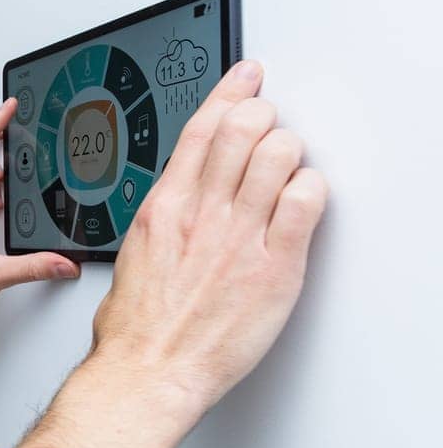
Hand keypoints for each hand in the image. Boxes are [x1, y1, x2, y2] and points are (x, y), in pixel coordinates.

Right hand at [85, 60, 327, 418]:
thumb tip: (181, 205)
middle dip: (265, 116)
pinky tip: (305, 198)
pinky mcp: (274, 267)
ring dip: (291, 151)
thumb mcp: (135, 255)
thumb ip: (165, 222)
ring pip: (278, 155)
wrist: (148, 371)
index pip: (202, 129)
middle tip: (272, 125)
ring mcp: (238, 238)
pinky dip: (312, 189)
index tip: (247, 76)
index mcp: (164, 207)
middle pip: (243, 129)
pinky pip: (305, 204)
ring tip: (289, 168)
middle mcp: (202, 213)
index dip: (231, 92)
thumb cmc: (136, 328)